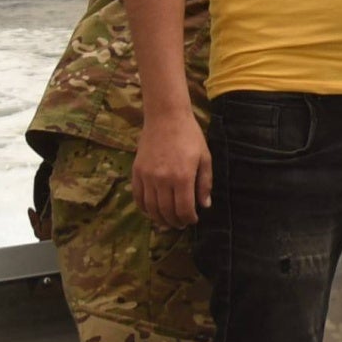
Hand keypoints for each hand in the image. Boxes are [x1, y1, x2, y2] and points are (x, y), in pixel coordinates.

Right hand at [134, 106, 211, 227]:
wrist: (166, 116)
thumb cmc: (189, 136)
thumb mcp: (205, 157)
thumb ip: (205, 183)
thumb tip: (205, 205)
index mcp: (183, 177)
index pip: (184, 209)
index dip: (189, 219)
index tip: (193, 220)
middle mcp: (163, 180)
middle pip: (167, 211)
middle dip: (175, 222)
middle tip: (180, 224)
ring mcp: (147, 176)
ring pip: (151, 208)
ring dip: (159, 219)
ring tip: (167, 221)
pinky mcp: (137, 172)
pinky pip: (138, 197)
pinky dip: (144, 208)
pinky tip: (152, 211)